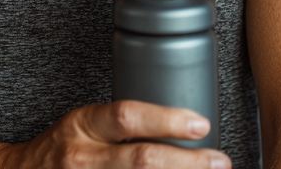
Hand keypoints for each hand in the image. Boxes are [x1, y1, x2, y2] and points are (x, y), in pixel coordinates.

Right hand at [0, 100, 229, 168]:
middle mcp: (82, 159)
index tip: (201, 125)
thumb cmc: (60, 150)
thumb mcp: (84, 125)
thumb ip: (120, 127)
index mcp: (83, 126)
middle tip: (220, 161)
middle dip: (186, 163)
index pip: (127, 117)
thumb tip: (175, 128)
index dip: (166, 120)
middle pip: (141, 161)